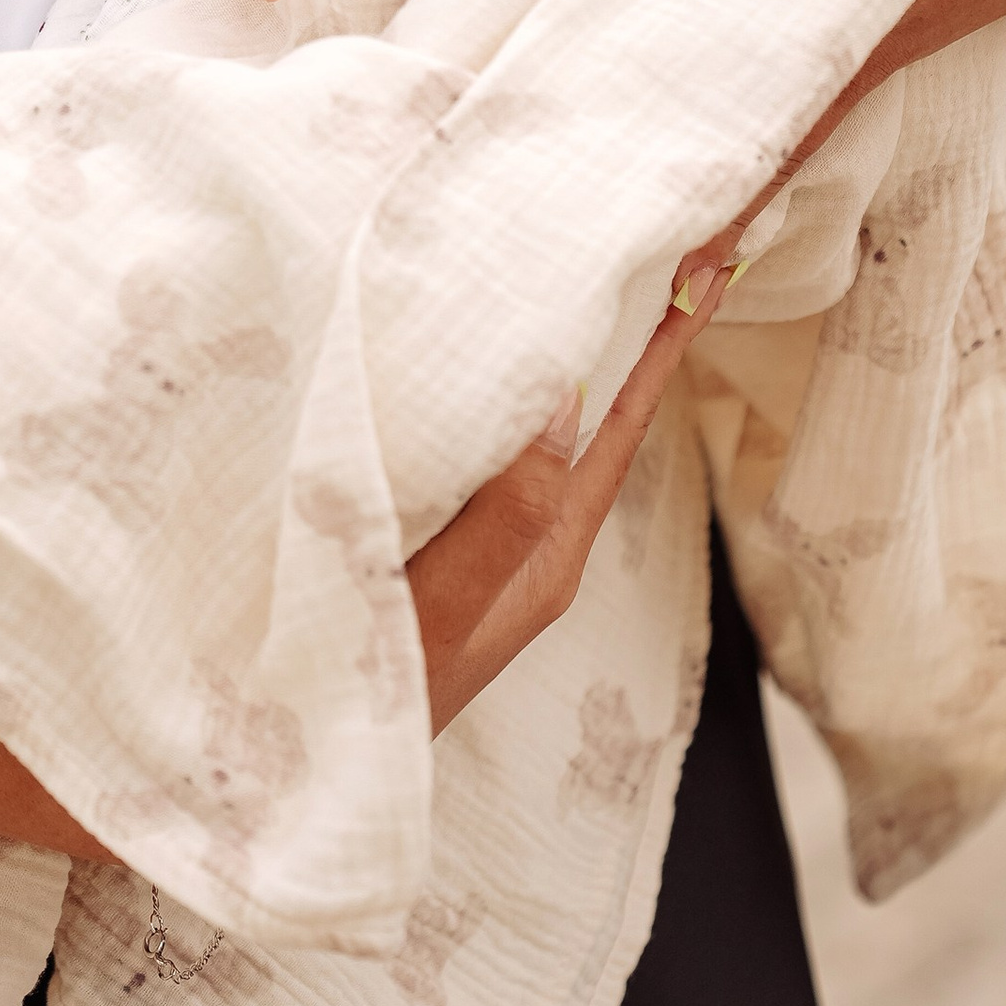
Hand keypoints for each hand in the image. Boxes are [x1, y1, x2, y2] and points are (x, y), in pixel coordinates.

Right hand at [407, 249, 727, 736]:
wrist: (292, 766)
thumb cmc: (371, 695)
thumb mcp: (444, 604)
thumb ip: (502, 512)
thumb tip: (561, 393)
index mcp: (547, 554)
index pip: (621, 428)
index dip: (666, 347)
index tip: (713, 264)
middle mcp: (529, 544)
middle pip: (598, 419)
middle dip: (640, 332)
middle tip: (681, 239)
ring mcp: (484, 545)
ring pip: (543, 427)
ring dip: (577, 349)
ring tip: (605, 268)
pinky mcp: (432, 538)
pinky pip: (488, 443)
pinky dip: (505, 384)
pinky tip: (487, 352)